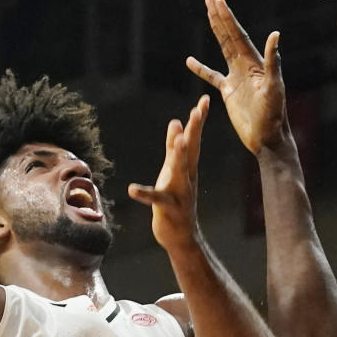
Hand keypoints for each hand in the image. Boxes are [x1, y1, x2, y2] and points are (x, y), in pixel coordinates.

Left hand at [128, 97, 207, 255]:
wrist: (182, 236)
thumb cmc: (176, 200)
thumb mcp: (173, 171)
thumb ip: (173, 147)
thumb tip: (175, 121)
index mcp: (187, 167)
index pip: (194, 139)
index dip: (198, 120)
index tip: (205, 100)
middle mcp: (187, 177)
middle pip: (191, 150)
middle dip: (194, 131)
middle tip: (198, 111)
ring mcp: (180, 192)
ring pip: (180, 171)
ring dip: (179, 155)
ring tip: (178, 140)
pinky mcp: (168, 208)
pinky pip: (156, 199)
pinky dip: (144, 194)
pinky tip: (132, 189)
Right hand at [187, 0, 287, 154]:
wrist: (267, 139)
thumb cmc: (274, 116)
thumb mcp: (274, 88)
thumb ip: (272, 62)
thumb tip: (275, 35)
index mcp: (255, 63)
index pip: (239, 35)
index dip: (228, 18)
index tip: (219, 1)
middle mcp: (246, 66)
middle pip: (230, 36)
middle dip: (220, 17)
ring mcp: (237, 78)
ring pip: (222, 49)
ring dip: (216, 31)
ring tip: (207, 14)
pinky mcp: (229, 92)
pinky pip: (212, 77)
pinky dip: (201, 69)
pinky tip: (190, 61)